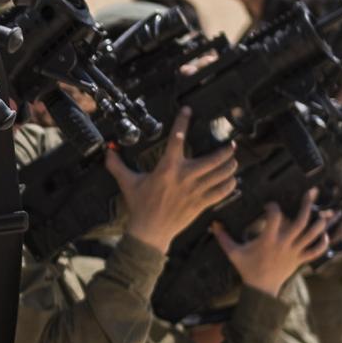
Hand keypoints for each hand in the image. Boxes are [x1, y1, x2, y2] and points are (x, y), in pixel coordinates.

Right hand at [108, 108, 239, 251]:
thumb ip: (117, 165)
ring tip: (234, 160)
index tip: (188, 110)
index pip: (176, 139)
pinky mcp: (201, 204)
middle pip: (212, 160)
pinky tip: (232, 180)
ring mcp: (195, 191)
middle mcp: (184, 177)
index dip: (182, 122)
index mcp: (167, 168)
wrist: (149, 232)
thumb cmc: (139, 206)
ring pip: (220, 175)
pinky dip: (229, 185)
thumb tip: (107, 151)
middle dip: (225, 151)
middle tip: (231, 145)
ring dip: (230, 166)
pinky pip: (221, 192)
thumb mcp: (127, 183)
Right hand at [214, 188, 334, 293]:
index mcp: (268, 240)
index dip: (273, 208)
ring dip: (320, 223)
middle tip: (312, 192)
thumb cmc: (247, 268)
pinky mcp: (299, 259)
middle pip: (300, 222)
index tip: (269, 205)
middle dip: (307, 206)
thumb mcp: (233, 252)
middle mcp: (284, 244)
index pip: (274, 217)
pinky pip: (315, 251)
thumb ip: (223, 237)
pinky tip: (325, 235)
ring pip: (311, 235)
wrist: (260, 288)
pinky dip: (322, 244)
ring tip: (326, 212)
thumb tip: (213, 224)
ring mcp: (294, 252)